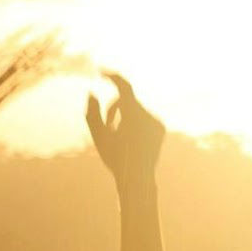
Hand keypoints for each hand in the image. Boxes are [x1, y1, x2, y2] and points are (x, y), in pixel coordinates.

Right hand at [85, 71, 164, 185]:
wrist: (138, 179)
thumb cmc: (115, 159)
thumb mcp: (98, 136)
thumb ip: (92, 113)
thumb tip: (91, 92)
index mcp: (133, 115)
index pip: (123, 86)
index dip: (112, 76)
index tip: (101, 71)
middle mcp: (148, 115)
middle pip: (126, 100)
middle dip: (113, 108)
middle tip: (105, 124)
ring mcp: (156, 121)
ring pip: (135, 109)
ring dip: (123, 116)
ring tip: (116, 135)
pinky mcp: (160, 128)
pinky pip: (144, 117)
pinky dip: (133, 123)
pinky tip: (129, 141)